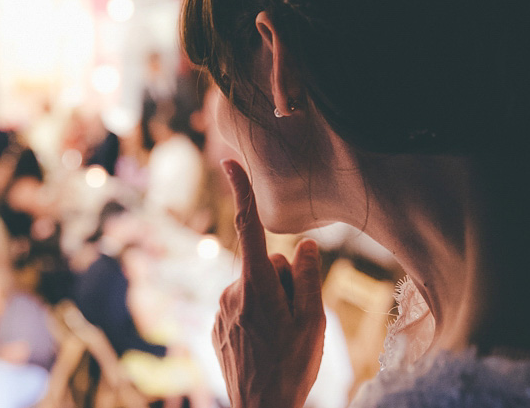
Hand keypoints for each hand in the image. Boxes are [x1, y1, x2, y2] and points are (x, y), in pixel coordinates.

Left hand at [212, 160, 325, 407]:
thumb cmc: (292, 366)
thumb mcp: (313, 321)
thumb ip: (306, 277)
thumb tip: (300, 244)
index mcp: (257, 285)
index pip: (249, 228)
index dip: (242, 193)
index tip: (229, 163)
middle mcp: (232, 291)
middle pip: (266, 266)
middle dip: (284, 281)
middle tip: (296, 320)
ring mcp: (221, 310)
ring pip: (255, 287)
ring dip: (271, 302)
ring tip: (281, 338)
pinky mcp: (217, 326)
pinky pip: (243, 306)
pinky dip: (257, 317)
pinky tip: (265, 346)